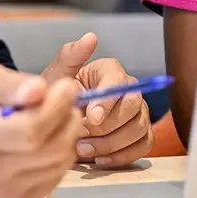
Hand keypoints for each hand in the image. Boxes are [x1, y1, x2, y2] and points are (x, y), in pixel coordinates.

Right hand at [0, 60, 80, 197]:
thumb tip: (39, 90)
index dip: (56, 107)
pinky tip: (47, 138)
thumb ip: (7, 82)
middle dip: (67, 118)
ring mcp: (2, 192)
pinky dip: (61, 152)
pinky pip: (57, 174)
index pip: (29, 130)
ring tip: (56, 116)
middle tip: (67, 98)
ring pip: (59, 162)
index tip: (66, 86)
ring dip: (68, 134)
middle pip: (50, 149)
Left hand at [42, 33, 153, 168]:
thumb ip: (70, 57)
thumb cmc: (56, 97)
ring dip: (111, 144)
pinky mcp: (140, 134)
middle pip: (133, 106)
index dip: (106, 101)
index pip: (118, 82)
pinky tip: (99, 160)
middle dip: (108, 126)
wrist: (54, 121)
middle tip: (82, 138)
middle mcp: (129, 89)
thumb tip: (90, 37)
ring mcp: (137, 113)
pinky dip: (121, 156)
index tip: (90, 117)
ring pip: (139, 128)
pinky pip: (142, 146)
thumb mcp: (55, 77)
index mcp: (109, 70)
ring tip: (84, 150)